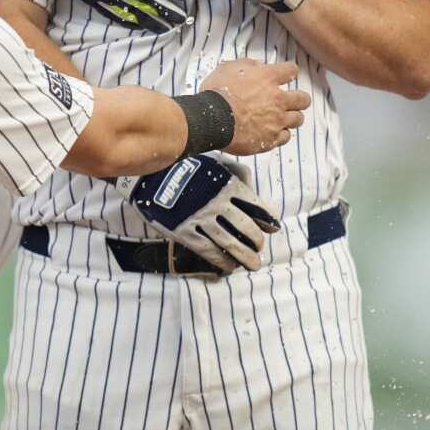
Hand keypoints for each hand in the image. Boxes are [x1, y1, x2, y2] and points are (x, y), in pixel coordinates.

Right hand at [118, 157, 280, 272]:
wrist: (154, 176)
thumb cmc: (189, 168)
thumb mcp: (216, 163)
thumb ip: (236, 174)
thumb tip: (252, 188)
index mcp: (227, 184)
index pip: (256, 207)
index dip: (268, 220)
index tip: (274, 228)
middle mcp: (217, 203)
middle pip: (247, 228)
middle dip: (257, 241)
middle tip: (260, 248)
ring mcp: (201, 219)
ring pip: (231, 244)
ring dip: (246, 257)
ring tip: (253, 264)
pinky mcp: (185, 232)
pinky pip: (209, 251)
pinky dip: (222, 261)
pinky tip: (229, 266)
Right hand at [200, 58, 309, 154]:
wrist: (211, 119)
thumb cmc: (217, 92)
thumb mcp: (228, 68)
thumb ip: (247, 64)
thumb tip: (260, 64)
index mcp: (268, 78)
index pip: (291, 71)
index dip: (290, 72)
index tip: (288, 74)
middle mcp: (278, 99)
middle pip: (303, 99)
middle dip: (301, 99)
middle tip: (295, 101)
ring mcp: (276, 121)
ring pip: (298, 119)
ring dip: (293, 117)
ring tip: (286, 118)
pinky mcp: (270, 139)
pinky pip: (286, 137)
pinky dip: (282, 134)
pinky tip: (274, 132)